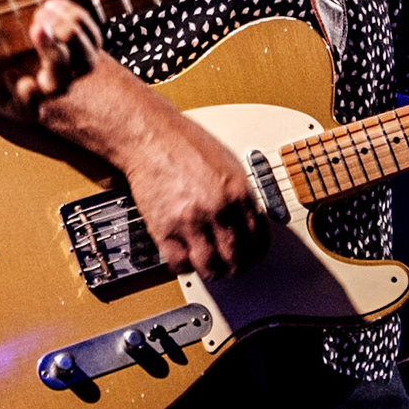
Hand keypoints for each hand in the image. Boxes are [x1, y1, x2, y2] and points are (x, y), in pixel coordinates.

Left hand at [0, 0, 101, 119]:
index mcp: (62, 34)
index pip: (90, 36)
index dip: (81, 21)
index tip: (52, 2)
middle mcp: (55, 61)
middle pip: (86, 60)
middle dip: (72, 35)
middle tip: (41, 13)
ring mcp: (35, 83)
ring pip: (63, 83)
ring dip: (56, 57)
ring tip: (36, 30)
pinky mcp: (11, 100)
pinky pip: (30, 106)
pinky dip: (29, 93)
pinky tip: (16, 77)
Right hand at [123, 108, 269, 279]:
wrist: (150, 136)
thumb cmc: (184, 144)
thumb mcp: (227, 163)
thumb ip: (239, 193)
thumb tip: (248, 219)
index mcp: (238, 191)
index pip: (259, 238)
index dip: (256, 252)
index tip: (251, 255)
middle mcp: (218, 208)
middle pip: (237, 257)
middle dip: (236, 266)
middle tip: (231, 266)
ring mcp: (191, 220)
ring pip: (210, 267)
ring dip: (212, 272)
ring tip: (209, 267)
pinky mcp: (164, 229)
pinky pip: (179, 263)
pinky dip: (184, 266)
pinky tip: (185, 258)